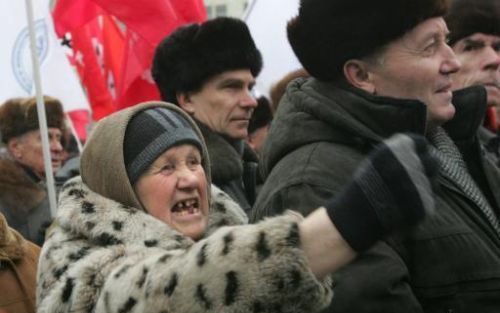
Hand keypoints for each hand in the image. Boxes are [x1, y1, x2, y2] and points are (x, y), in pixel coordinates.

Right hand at [325, 133, 437, 251]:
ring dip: (424, 185)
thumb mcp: (377, 159)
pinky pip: (429, 199)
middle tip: (414, 178)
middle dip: (426, 168)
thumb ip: (399, 153)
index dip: (418, 151)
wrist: (357, 214)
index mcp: (399, 149)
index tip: (413, 159)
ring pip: (433, 181)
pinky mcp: (425, 204)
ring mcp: (421, 184)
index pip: (421, 142)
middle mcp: (413, 163)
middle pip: (432, 161)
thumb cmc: (365, 185)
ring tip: (406, 193)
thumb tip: (419, 148)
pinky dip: (420, 202)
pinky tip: (404, 206)